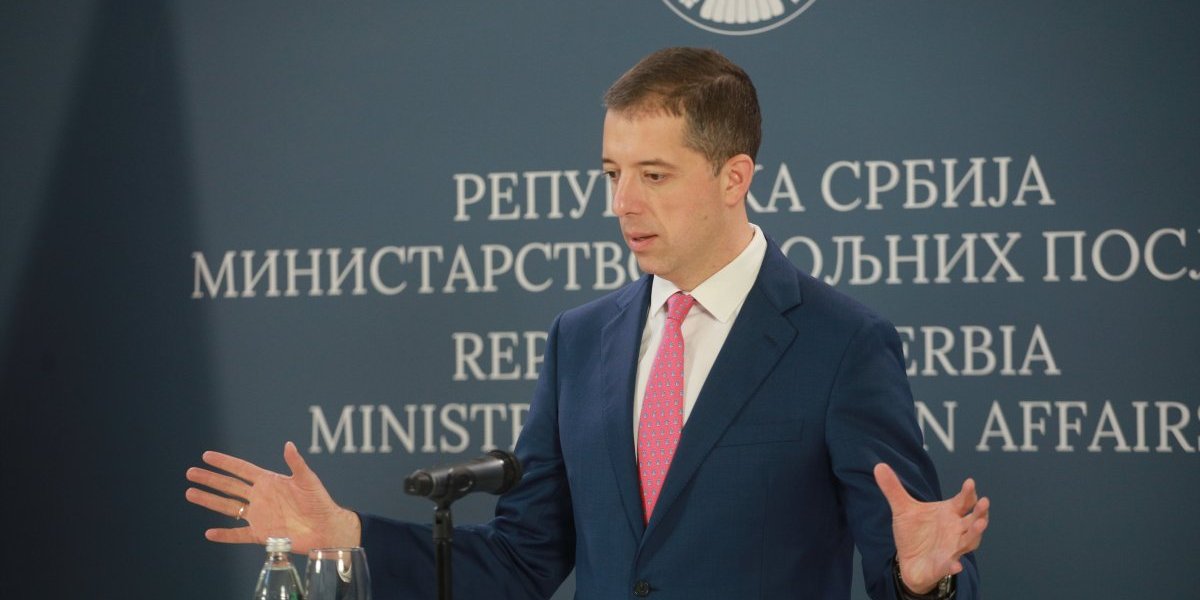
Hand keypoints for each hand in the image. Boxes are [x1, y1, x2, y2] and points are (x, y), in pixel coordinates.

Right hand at [185, 441, 360, 552]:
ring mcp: (259, 516)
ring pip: (229, 507)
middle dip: (210, 479)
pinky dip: (224, 535)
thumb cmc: (320, 501)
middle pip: (229, 486)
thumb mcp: (308, 480)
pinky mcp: (262, 534)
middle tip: (190, 473)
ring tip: (190, 493)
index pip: (241, 469)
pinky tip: (209, 533)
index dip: (225, 462)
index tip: (206, 455)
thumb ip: (296, 463)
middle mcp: (260, 497)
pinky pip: (239, 535)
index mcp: (269, 481)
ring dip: (210, 501)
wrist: (326, 528)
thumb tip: (288, 444)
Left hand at [873, 463, 989, 593]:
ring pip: (969, 541)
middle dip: (980, 512)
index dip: (968, 492)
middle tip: (984, 502)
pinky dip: (954, 566)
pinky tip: (955, 566)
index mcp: (950, 513)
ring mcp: (953, 548)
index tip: (970, 482)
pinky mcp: (944, 565)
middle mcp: (956, 530)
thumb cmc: (914, 532)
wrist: (909, 560)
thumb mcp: (902, 509)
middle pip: (973, 520)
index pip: (963, 501)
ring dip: (975, 534)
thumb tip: (878, 466)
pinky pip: (951, 566)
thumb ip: (893, 489)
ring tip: (979, 525)